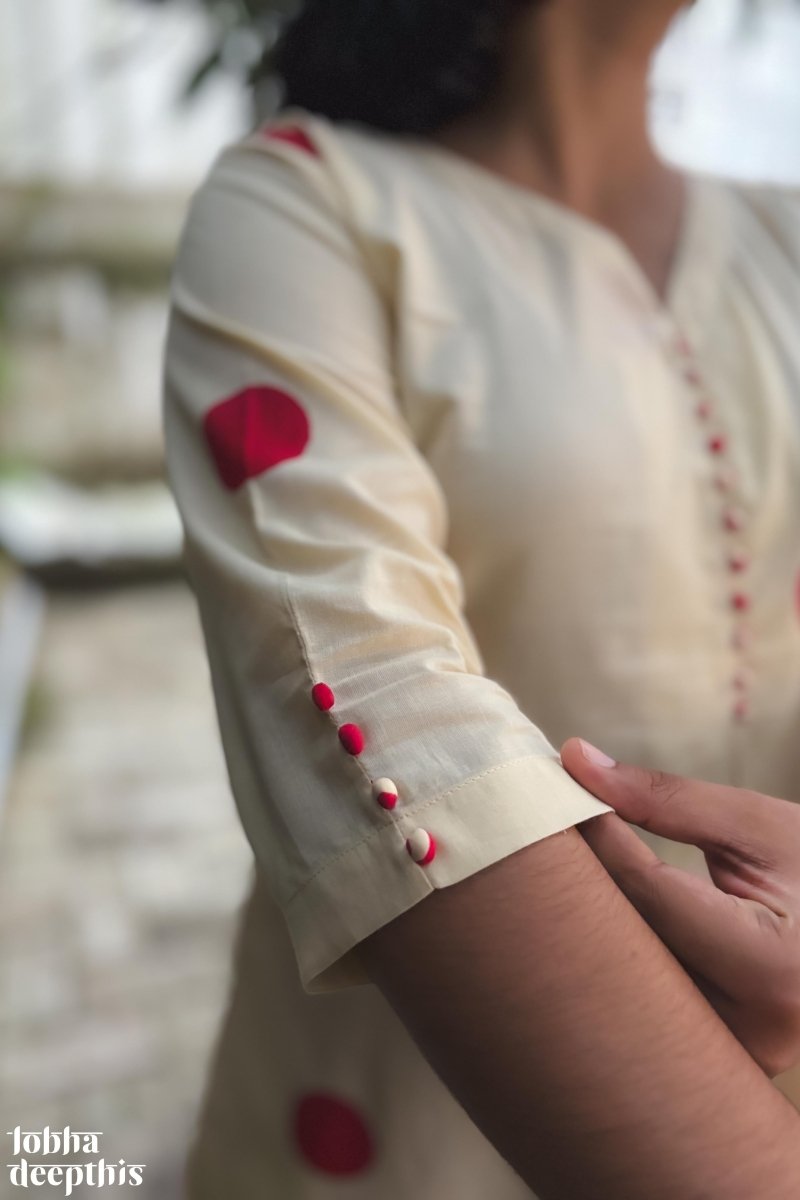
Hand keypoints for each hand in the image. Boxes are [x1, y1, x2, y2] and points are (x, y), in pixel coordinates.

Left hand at [560, 737, 799, 1077]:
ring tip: (552, 869)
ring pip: (622, 977)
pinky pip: (636, 995)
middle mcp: (745, 1032)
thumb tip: (574, 756)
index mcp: (769, 971)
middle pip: (622, 946)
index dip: (594, 839)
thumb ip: (666, 798)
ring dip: (583, 923)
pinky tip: (583, 914)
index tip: (553, 794)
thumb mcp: (757, 826)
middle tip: (533, 832)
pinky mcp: (706, 1061)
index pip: (647, 893)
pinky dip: (608, 952)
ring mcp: (723, 1057)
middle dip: (576, 888)